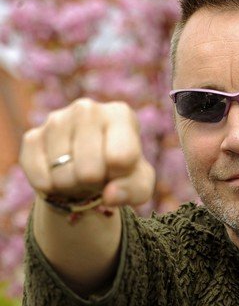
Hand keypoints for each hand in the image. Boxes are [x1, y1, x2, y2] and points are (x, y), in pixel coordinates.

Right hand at [20, 98, 154, 207]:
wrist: (88, 168)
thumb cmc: (121, 172)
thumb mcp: (139, 183)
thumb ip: (134, 190)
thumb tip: (109, 196)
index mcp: (120, 114)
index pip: (121, 158)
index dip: (120, 175)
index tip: (120, 169)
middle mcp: (87, 109)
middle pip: (89, 172)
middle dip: (94, 183)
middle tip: (98, 174)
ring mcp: (57, 119)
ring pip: (62, 176)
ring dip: (72, 185)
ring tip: (80, 171)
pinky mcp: (32, 136)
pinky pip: (40, 178)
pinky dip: (51, 187)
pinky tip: (60, 174)